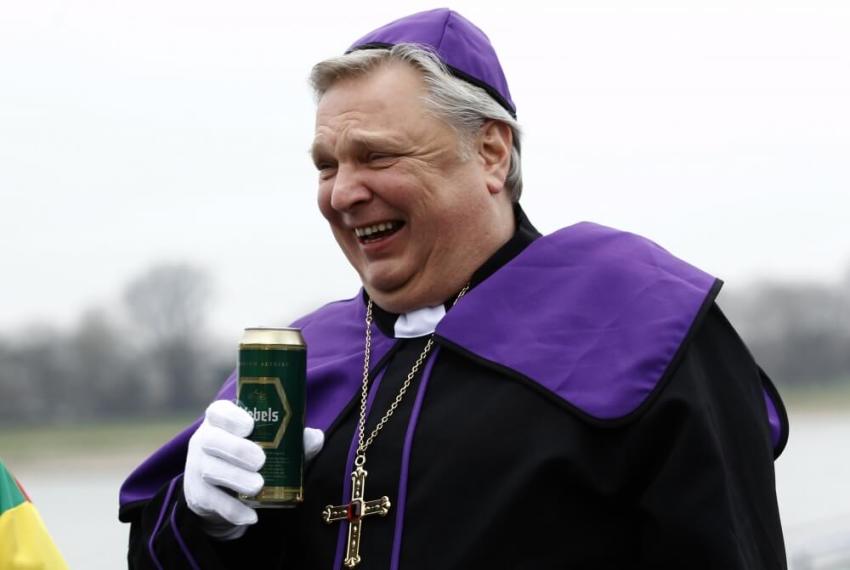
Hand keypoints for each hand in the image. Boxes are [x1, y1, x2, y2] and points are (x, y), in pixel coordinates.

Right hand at [184, 400, 324, 539]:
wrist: (227, 494)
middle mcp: (205, 440)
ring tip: (258, 486)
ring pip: (210, 470)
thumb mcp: (273, 444)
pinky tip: (251, 516)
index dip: (231, 417)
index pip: (218, 411)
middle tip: (260, 460)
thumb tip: (314, 438)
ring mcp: (196, 468)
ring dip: (235, 479)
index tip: (250, 426)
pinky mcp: (197, 495)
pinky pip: (212, 501)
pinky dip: (232, 510)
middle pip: (211, 440)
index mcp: (221, 421)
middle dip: (236, 449)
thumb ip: (293, 439)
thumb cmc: (254, 456)